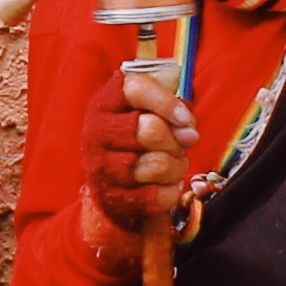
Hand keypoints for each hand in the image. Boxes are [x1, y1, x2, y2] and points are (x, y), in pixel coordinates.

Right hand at [85, 66, 190, 248]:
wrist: (110, 180)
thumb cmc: (137, 136)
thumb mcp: (150, 110)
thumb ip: (173, 109)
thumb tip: (189, 133)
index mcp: (106, 102)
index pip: (136, 89)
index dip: (167, 103)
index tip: (186, 120)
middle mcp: (97, 131)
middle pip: (151, 130)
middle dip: (175, 140)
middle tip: (181, 144)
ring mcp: (101, 166)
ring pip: (158, 164)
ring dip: (177, 166)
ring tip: (173, 164)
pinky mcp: (112, 196)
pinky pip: (158, 195)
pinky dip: (171, 191)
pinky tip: (166, 184)